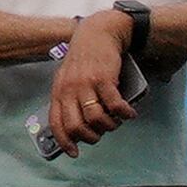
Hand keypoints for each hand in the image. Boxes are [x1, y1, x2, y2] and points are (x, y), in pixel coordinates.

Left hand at [42, 13, 143, 147]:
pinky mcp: (104, 79)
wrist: (98, 33)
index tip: (74, 153)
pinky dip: (124, 114)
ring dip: (110, 126)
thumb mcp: (69, 78)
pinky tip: (129, 114)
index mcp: (59, 91)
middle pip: (77, 127)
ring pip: (96, 120)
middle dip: (91, 137)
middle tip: (101, 133)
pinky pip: (114, 106)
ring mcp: (86, 85)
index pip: (57, 123)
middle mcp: (70, 90)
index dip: (65, 142)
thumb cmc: (85, 59)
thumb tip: (78, 126)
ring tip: (116, 121)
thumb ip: (69, 99)